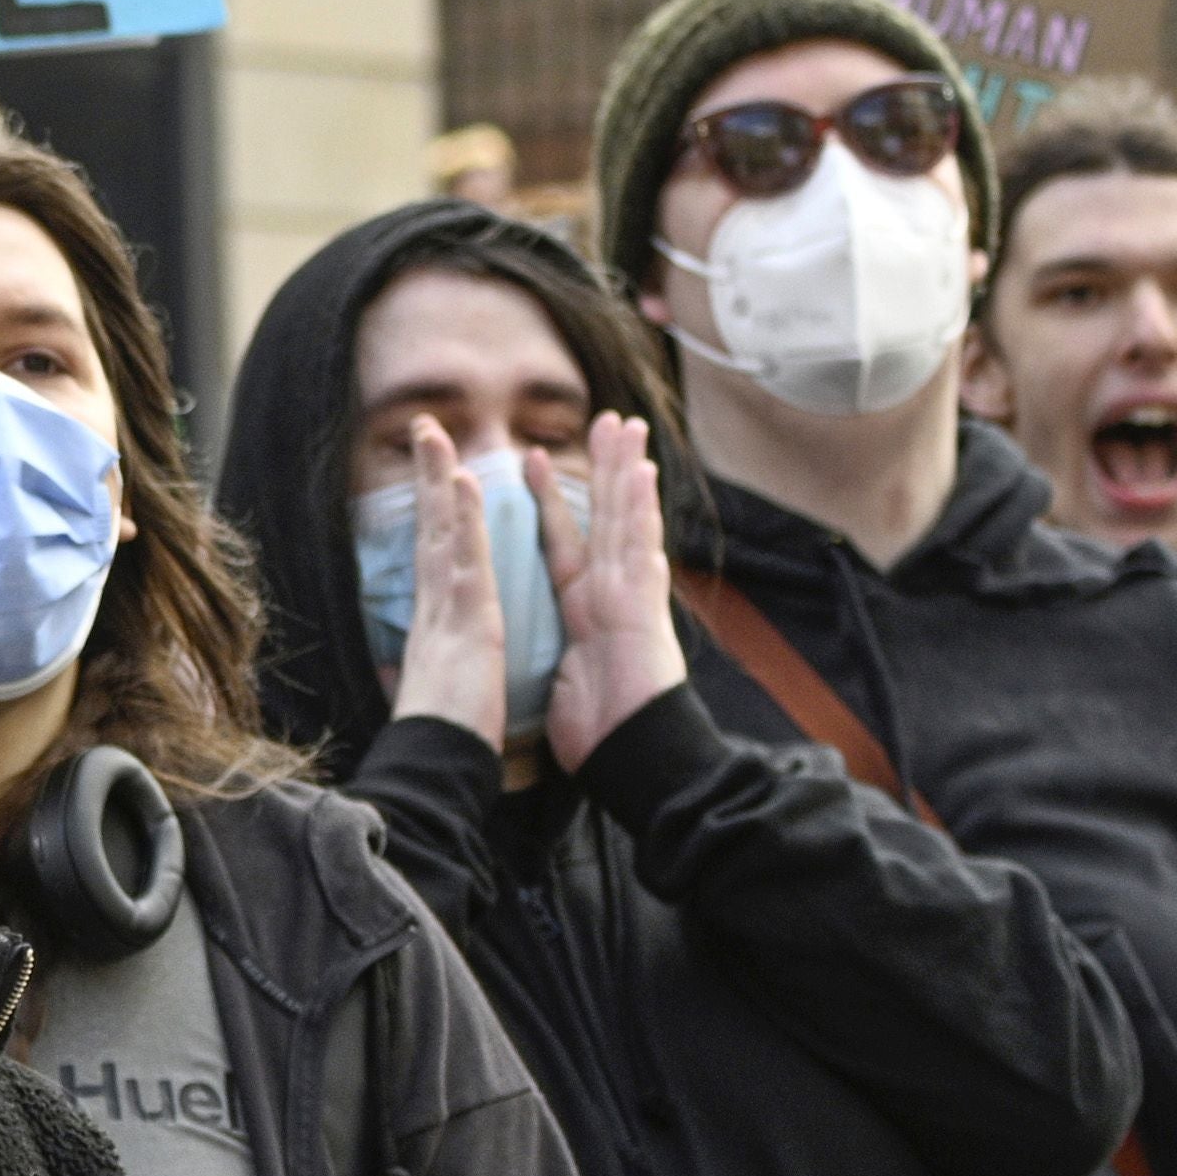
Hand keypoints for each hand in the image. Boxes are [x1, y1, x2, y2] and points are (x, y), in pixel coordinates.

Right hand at [387, 419, 511, 747]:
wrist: (438, 765)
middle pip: (430, 530)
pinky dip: (464, 518)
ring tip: (436, 434)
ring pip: (443, 532)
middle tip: (426, 430)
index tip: (434, 476)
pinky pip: (466, 558)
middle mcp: (434, 607)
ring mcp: (448, 609)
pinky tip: (463, 481)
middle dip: (428, 478)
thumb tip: (392, 669)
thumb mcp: (426, 697)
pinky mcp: (468, 619)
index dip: (432, 513)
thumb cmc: (439, 739)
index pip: (433, 556)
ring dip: (439, 479)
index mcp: (432, 624)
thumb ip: (410, 674)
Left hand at [537, 410, 685, 769]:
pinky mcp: (644, 607)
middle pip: (605, 517)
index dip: (550, 501)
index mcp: (584, 606)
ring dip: (627, 472)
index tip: (532, 461)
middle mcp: (610, 592)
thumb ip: (554, 648)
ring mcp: (631, 596)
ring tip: (625, 426)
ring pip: (627, 521)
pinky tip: (642, 474)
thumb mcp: (561, 675)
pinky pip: (640, 550)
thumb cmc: (597, 727)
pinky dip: (641, 511)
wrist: (628, 756)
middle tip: (605, 419)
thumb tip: (535, 646)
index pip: (563, 541)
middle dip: (605, 467)